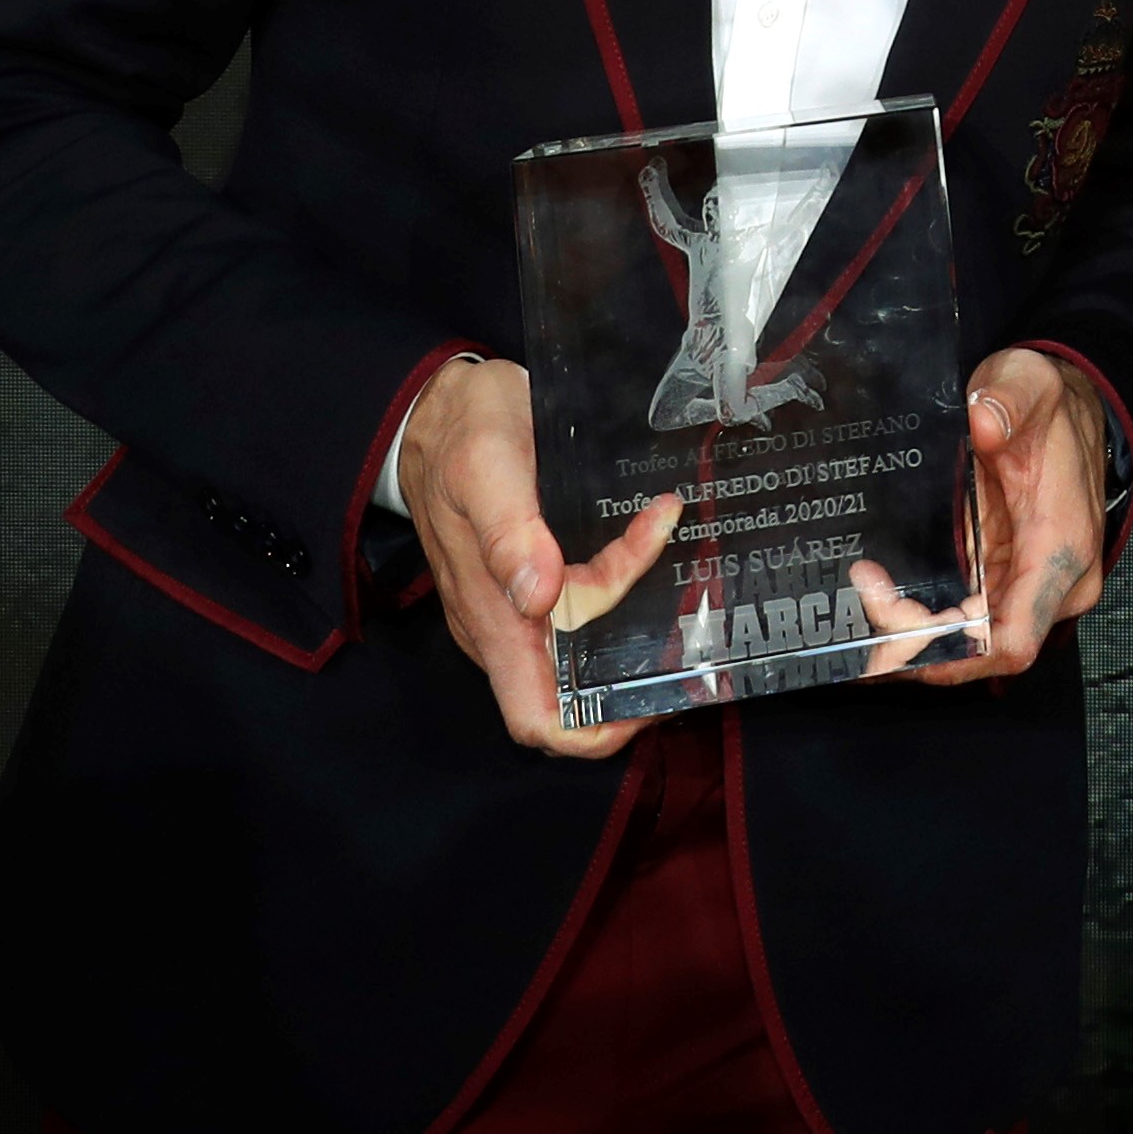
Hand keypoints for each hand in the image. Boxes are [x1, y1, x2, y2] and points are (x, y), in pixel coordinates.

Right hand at [399, 358, 680, 759]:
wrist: (440, 405)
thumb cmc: (461, 433)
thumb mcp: (486, 467)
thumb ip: (509, 532)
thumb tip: (535, 596)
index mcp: (492, 617)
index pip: (538, 718)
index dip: (596, 728)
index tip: (656, 686)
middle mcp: (505, 623)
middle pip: (577, 687)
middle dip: (637, 666)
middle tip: (692, 613)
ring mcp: (518, 603)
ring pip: (588, 643)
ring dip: (638, 618)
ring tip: (686, 572)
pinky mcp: (535, 574)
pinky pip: (585, 606)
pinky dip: (626, 589)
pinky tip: (660, 550)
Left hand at [867, 347, 1118, 686]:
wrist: (1071, 411)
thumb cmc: (1053, 410)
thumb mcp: (1030, 384)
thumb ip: (1010, 398)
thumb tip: (982, 420)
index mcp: (1060, 551)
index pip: (1012, 641)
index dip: (949, 651)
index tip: (894, 625)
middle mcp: (1051, 587)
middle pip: (977, 650)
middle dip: (913, 637)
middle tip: (866, 590)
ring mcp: (1027, 590)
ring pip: (964, 644)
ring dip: (910, 632)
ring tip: (866, 589)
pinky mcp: (1006, 583)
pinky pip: (960, 623)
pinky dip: (919, 620)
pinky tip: (881, 598)